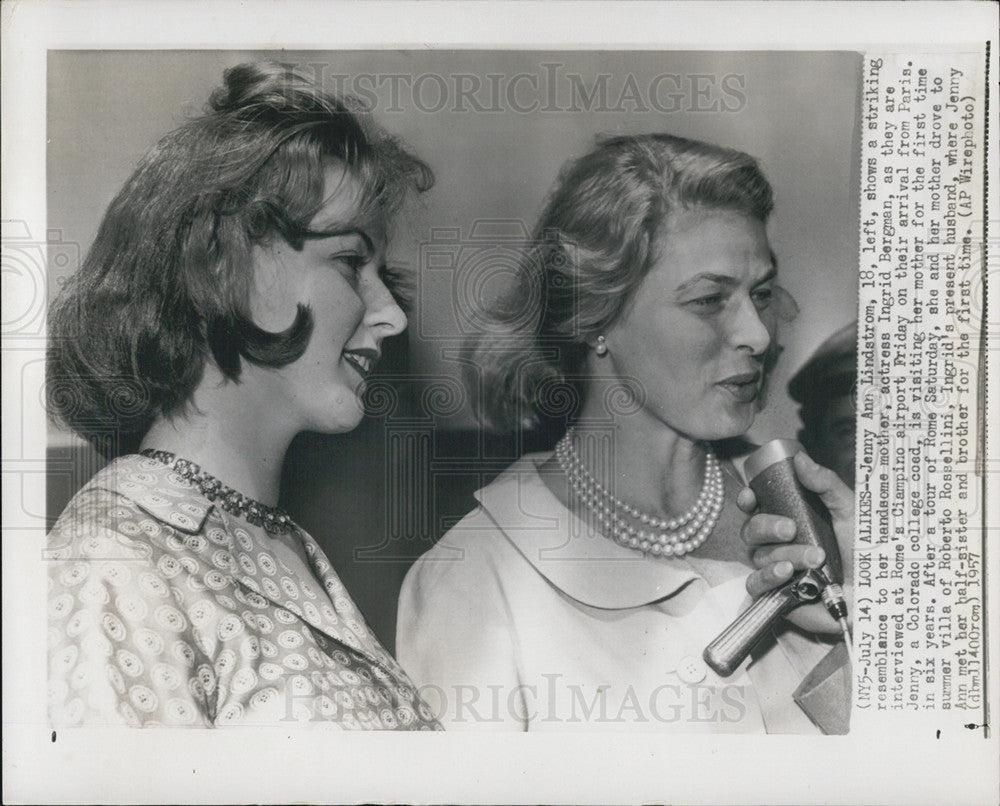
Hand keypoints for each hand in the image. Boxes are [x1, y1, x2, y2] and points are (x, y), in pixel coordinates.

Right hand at [737, 450, 854, 634]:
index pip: (756, 507)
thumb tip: (800, 459)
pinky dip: (768, 576)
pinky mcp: (775, 595)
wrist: (877, 593)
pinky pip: (755, 583)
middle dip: (767, 526)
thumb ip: (825, 484)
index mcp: (790, 520)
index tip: (751, 497)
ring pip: (758, 555)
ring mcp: (775, 569)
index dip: (747, 500)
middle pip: (751, 529)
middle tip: (791, 529)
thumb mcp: (850, 512)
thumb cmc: (865, 553)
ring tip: (815, 559)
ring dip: (785, 554)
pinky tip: (786, 573)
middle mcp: (778, 544)